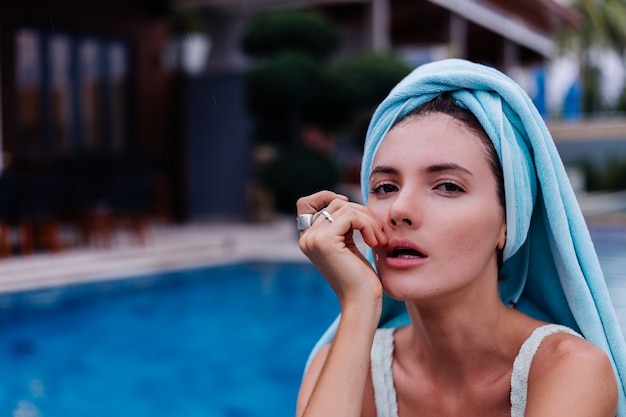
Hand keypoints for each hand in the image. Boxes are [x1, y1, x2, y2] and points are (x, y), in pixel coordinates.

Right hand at [296, 190, 387, 307]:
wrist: (361, 301)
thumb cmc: (360, 277)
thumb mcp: (347, 244)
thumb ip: (341, 224)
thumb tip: (344, 198)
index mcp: (309, 239)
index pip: (306, 203)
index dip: (325, 196)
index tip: (350, 206)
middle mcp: (306, 238)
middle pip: (335, 203)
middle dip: (362, 213)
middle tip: (378, 234)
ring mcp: (313, 239)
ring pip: (345, 207)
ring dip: (368, 220)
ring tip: (378, 239)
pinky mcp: (325, 241)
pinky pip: (351, 216)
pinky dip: (368, 225)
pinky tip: (374, 242)